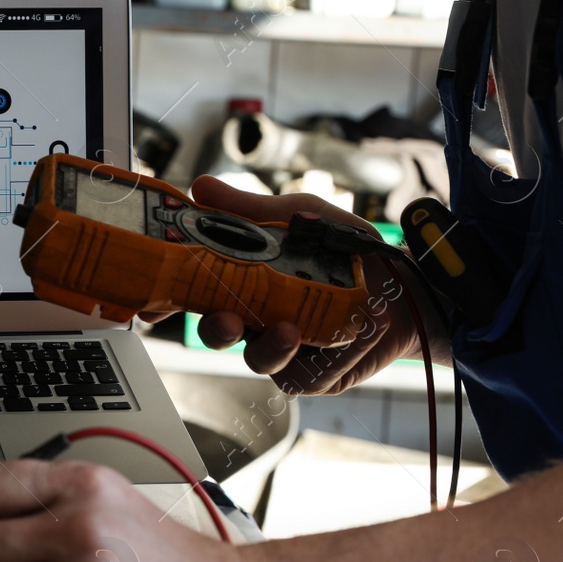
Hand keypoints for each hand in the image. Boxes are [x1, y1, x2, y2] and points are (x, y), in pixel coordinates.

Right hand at [180, 176, 430, 394]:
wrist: (406, 284)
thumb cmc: (348, 250)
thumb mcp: (299, 216)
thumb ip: (249, 209)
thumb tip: (201, 186)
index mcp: (243, 282)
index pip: (197, 293)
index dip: (172, 299)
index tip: (155, 301)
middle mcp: (255, 318)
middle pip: (217, 331)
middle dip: (215, 328)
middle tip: (226, 319)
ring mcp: (282, 349)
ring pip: (255, 357)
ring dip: (266, 346)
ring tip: (288, 330)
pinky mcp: (311, 375)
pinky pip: (297, 374)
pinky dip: (311, 356)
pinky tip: (331, 336)